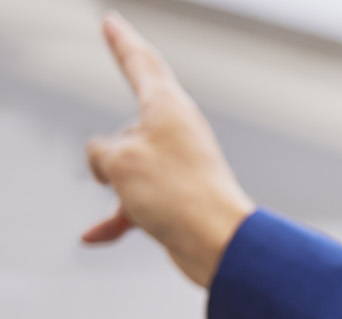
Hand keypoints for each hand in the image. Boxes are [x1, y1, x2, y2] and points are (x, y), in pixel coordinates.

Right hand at [82, 11, 253, 286]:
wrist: (218, 245)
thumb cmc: (179, 197)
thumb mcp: (118, 160)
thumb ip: (101, 151)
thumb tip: (107, 165)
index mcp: (168, 108)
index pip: (140, 63)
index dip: (121, 41)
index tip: (112, 22)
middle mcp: (177, 134)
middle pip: (128, 128)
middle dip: (111, 152)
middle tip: (115, 171)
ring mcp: (178, 167)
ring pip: (129, 169)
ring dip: (118, 189)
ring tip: (132, 205)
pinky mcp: (178, 199)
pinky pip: (138, 203)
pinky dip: (118, 218)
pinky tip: (95, 235)